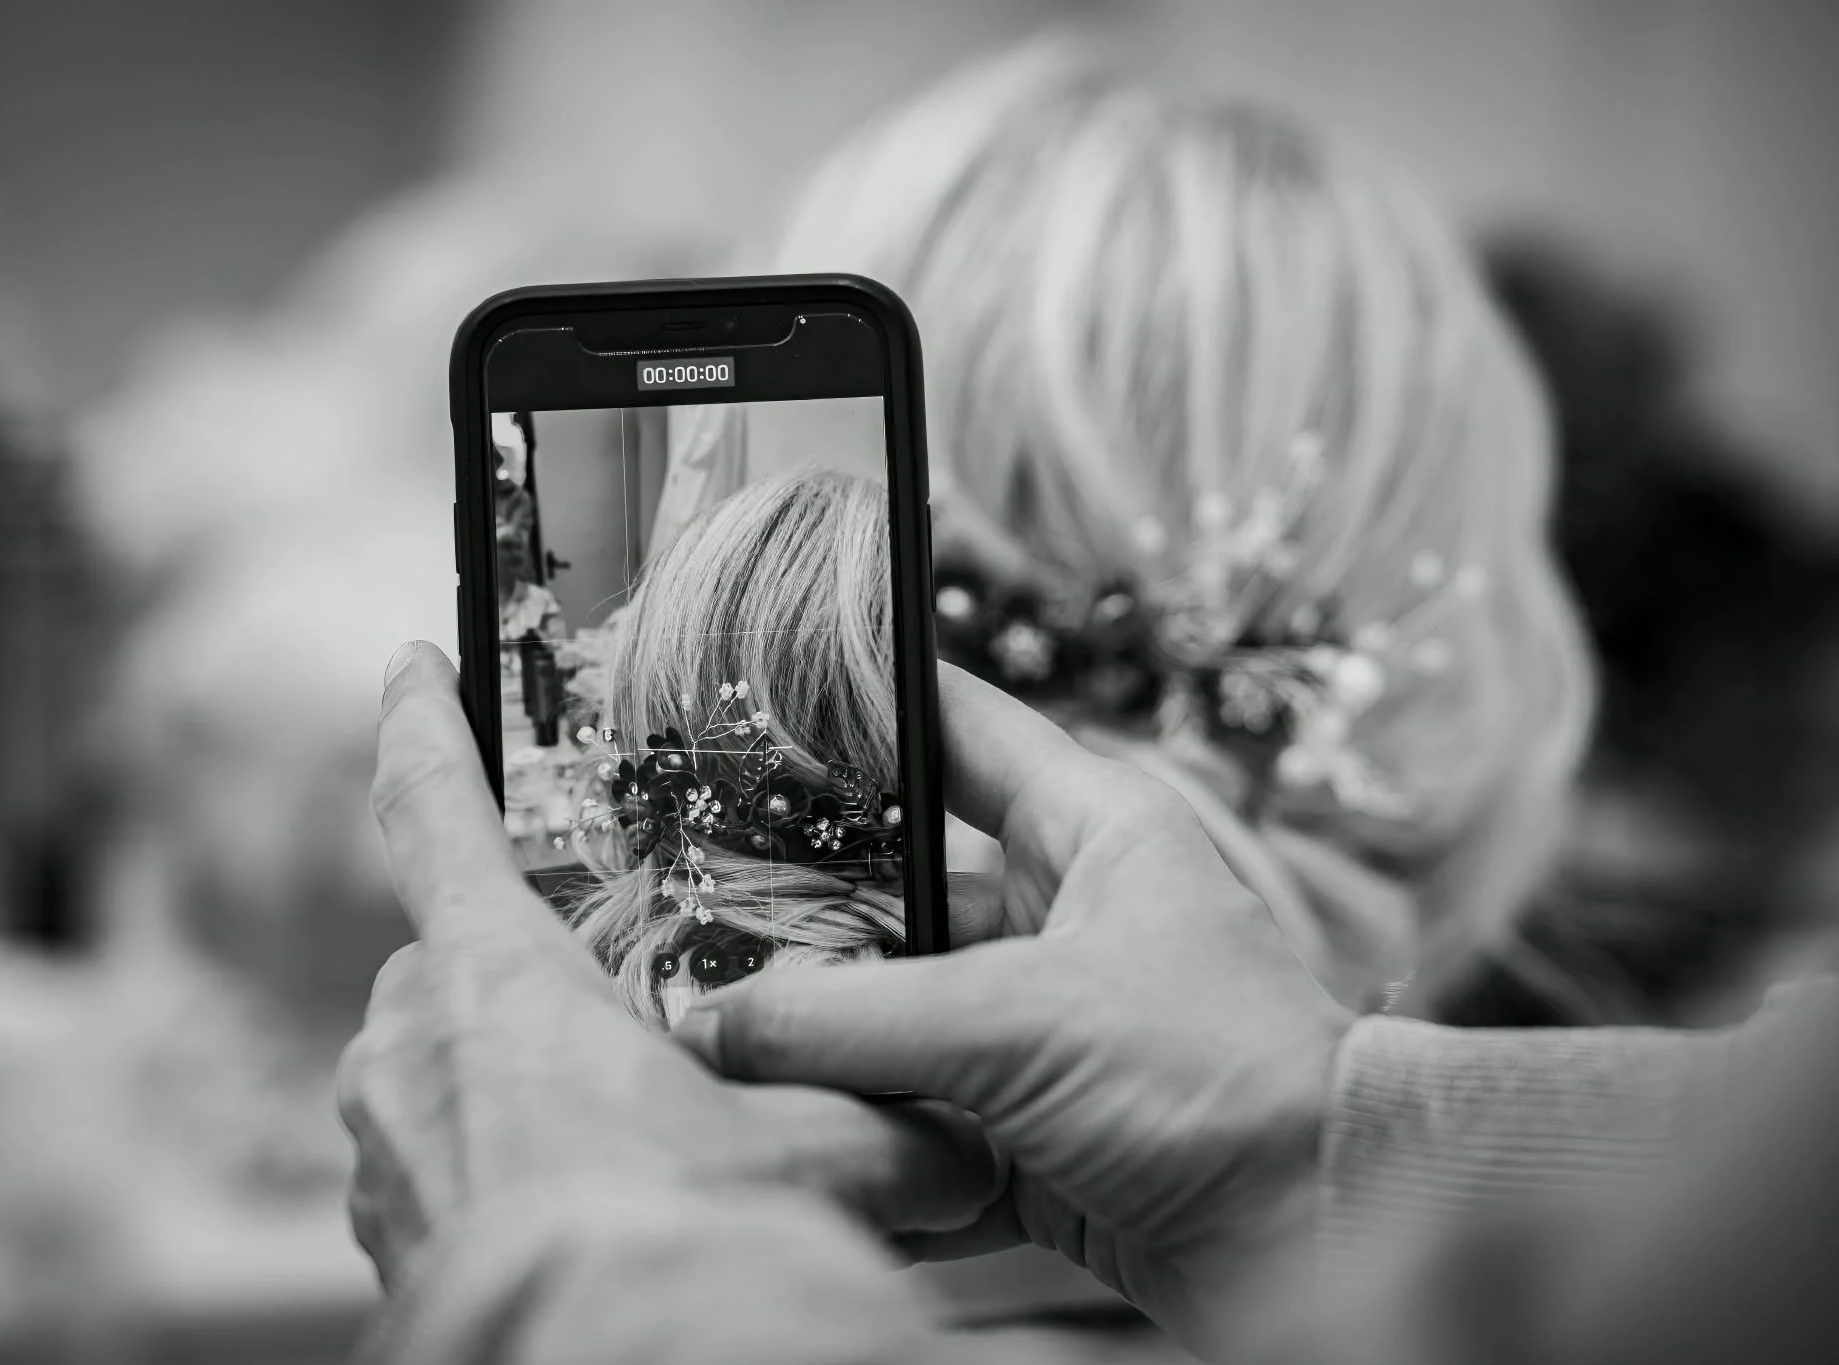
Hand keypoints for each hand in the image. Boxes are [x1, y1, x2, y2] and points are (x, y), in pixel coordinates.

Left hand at [336, 643, 997, 1289]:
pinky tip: (586, 1215)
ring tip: (621, 1150)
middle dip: (533, 984)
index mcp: (494, 974)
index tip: (411, 663)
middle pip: (459, 961)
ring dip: (518, 1089)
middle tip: (619, 1032)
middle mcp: (412, 1044)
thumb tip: (969, 1129)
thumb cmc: (679, 1242)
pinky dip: (501, 1172)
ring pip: (447, 1071)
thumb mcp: (821, 1150)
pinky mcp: (386, 1232)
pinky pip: (442, 1166)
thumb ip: (891, 1115)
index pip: (433, 805)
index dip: (422, 722)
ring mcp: (385, 1144)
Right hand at [671, 663, 1354, 1354]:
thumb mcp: (1018, 1021)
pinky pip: (926, 1132)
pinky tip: (800, 1159)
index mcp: (1086, 829)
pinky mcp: (1038, 1133)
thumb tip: (710, 1028)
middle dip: (803, 926)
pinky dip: (872, 1155)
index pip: (953, 729)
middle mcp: (1062, 916)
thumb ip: (851, 1022)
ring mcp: (1048, 1029)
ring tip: (722, 1055)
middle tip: (694, 926)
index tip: (750, 711)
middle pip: (899, 897)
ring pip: (901, 1022)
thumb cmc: (1221, 1078)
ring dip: (828, 1054)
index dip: (857, 711)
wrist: (1328, 1235)